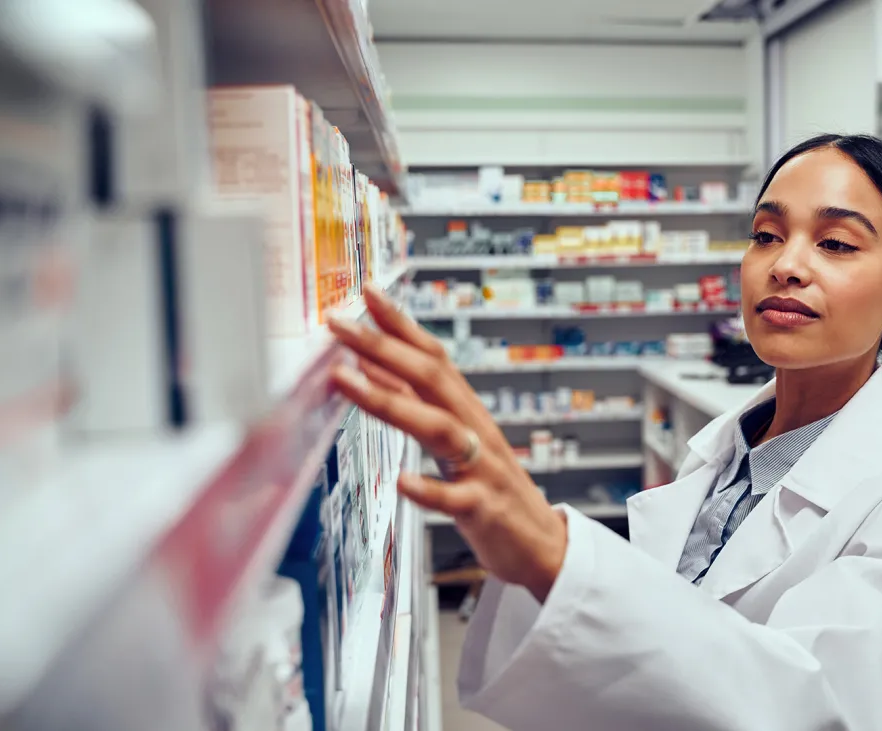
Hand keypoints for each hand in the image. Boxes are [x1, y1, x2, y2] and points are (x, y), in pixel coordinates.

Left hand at [327, 284, 567, 601]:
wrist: (542, 545)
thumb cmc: (492, 491)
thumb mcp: (455, 442)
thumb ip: (416, 404)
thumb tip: (369, 366)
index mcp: (467, 411)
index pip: (433, 356)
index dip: (401, 324)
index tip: (367, 292)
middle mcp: (476, 430)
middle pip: (431, 378)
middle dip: (382, 347)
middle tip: (339, 323)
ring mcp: (482, 468)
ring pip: (438, 427)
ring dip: (390, 401)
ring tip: (346, 381)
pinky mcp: (484, 509)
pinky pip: (456, 499)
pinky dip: (429, 490)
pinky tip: (402, 482)